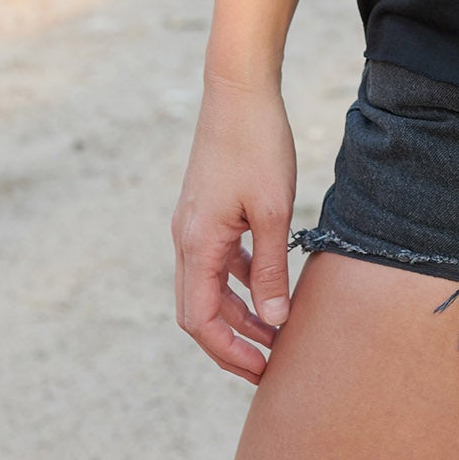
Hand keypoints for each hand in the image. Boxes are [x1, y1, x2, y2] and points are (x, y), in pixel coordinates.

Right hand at [171, 74, 298, 383]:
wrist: (239, 89)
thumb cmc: (258, 144)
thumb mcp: (273, 210)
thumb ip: (269, 268)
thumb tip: (273, 321)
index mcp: (196, 243)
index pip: (201, 321)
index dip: (229, 352)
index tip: (262, 370)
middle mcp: (185, 238)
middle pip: (198, 309)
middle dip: (231, 341)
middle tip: (268, 363)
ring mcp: (192, 222)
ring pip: (207, 285)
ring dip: (236, 311)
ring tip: (273, 330)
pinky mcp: (205, 208)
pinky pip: (215, 258)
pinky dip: (236, 279)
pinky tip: (265, 284)